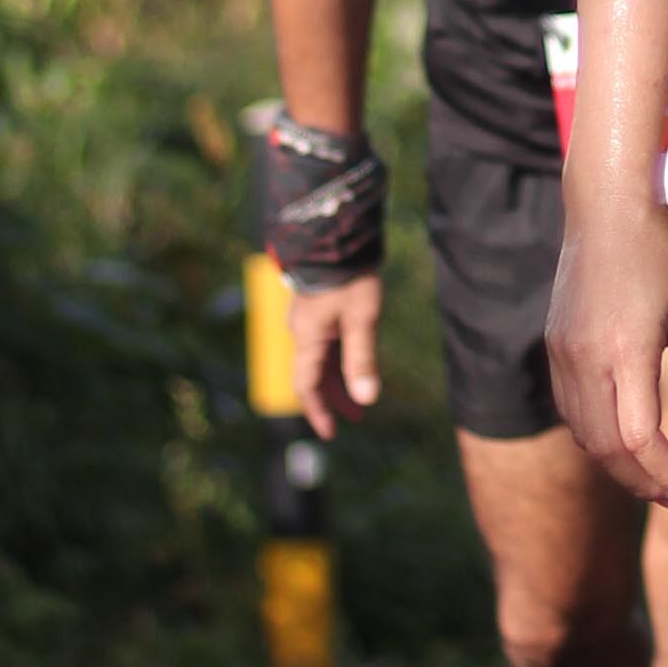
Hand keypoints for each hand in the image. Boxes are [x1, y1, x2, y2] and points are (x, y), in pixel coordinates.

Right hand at [287, 275, 382, 438]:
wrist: (335, 232)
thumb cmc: (350, 276)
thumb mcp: (362, 319)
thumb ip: (361, 359)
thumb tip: (366, 400)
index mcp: (307, 338)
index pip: (306, 386)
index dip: (318, 412)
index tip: (331, 433)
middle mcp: (302, 331)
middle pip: (313, 375)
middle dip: (334, 399)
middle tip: (356, 418)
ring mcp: (308, 318)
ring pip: (319, 359)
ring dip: (337, 380)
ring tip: (359, 396)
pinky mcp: (318, 306)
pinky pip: (323, 342)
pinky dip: (337, 359)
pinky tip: (354, 362)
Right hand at [547, 198, 667, 507]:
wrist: (605, 213)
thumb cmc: (660, 257)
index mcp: (627, 349)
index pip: (639, 438)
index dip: (665, 473)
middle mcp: (587, 358)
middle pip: (607, 449)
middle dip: (643, 482)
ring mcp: (563, 355)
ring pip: (585, 436)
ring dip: (619, 466)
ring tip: (655, 478)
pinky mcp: (554, 349)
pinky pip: (572, 412)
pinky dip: (598, 439)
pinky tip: (626, 442)